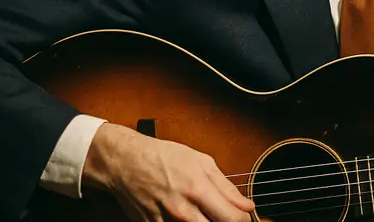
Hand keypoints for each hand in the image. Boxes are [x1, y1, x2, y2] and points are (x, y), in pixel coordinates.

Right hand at [82, 123, 254, 221]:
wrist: (126, 162)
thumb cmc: (164, 157)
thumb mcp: (200, 162)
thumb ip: (226, 187)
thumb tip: (247, 205)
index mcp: (198, 189)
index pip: (232, 218)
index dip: (243, 220)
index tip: (244, 217)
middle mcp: (183, 210)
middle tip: (223, 216)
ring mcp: (166, 221)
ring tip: (204, 214)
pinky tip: (186, 217)